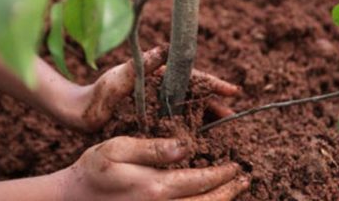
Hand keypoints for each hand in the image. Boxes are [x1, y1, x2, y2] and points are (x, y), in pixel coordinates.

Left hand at [57, 47, 240, 131]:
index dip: (213, 84)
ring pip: (189, 112)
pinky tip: (201, 141)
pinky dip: (190, 131)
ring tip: (223, 130)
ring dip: (206, 119)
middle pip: (195, 96)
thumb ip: (142, 65)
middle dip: (215, 105)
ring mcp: (159, 107)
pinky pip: (177, 125)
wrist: (81, 115)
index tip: (232, 91)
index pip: (191, 77)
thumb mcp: (119, 77)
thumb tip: (166, 48)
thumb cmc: (98, 94)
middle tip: (232, 116)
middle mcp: (162, 91)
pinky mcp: (154, 122)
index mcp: (159, 77)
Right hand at [59, 137, 248, 200]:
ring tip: (235, 191)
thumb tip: (186, 146)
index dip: (221, 173)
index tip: (235, 166)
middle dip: (229, 191)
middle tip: (244, 179)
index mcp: (154, 186)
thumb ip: (153, 149)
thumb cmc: (94, 171)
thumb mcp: (118, 149)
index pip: (200, 180)